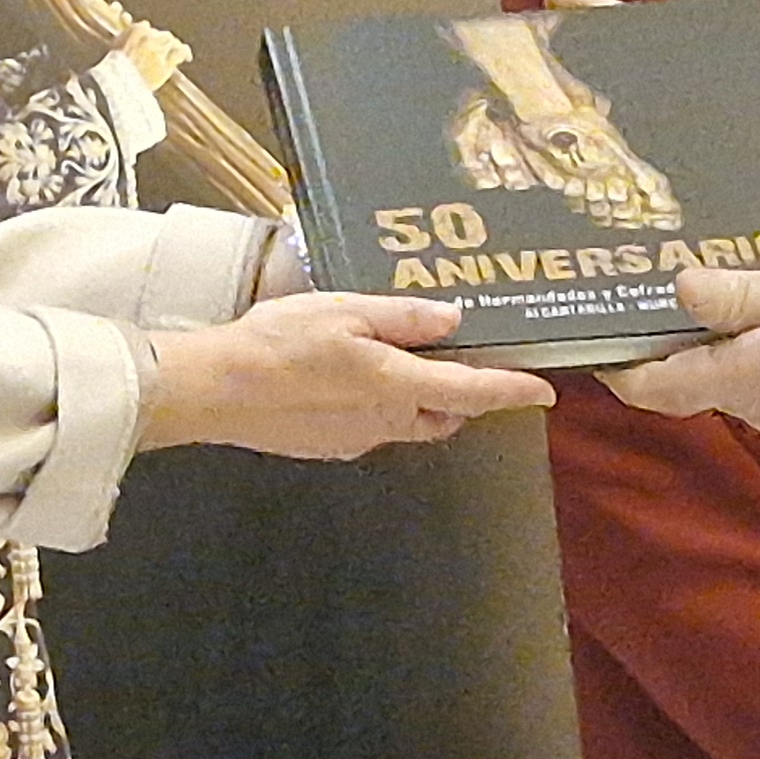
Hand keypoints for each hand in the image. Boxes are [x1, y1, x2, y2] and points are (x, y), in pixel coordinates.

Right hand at [115, 24, 190, 93]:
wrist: (119, 84)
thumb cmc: (113, 70)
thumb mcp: (114, 49)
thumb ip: (124, 35)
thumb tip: (127, 18)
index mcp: (134, 32)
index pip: (144, 26)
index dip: (147, 33)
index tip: (147, 36)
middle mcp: (148, 37)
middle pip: (159, 34)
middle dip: (160, 39)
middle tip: (161, 46)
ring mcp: (159, 50)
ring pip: (171, 41)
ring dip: (173, 44)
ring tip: (176, 49)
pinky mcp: (166, 63)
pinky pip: (180, 53)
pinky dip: (185, 53)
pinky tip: (188, 58)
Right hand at [140, 292, 551, 458]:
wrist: (216, 391)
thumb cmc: (279, 344)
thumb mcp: (345, 312)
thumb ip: (403, 318)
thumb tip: (454, 321)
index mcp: (396, 387)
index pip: (471, 393)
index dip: (512, 391)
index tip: (544, 391)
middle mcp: (385, 423)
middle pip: (443, 414)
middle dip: (462, 395)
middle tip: (459, 360)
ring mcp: (356, 439)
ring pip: (406, 423)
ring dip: (417, 399)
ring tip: (396, 359)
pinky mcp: (328, 446)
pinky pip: (371, 427)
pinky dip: (377, 405)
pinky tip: (345, 378)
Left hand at [604, 255, 759, 445]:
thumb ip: (738, 295)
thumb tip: (678, 290)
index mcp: (744, 377)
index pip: (657, 389)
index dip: (620, 371)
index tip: (595, 348)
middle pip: (693, 385)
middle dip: (673, 350)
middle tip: (660, 303)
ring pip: (736, 388)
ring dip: (722, 354)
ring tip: (722, 304)